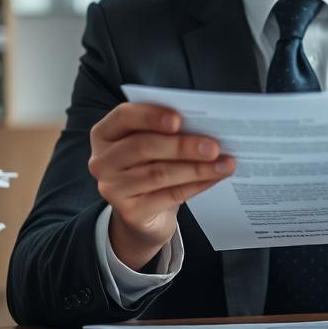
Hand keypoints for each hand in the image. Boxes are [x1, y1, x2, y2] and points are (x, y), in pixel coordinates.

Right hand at [88, 102, 234, 270]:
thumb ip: (168, 131)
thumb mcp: (153, 144)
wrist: (144, 211)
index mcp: (105, 133)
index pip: (123, 117)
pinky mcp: (130, 212)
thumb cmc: (151, 164)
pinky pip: (168, 195)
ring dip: (196, 168)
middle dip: (182, 145)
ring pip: (158, 174)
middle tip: (214, 146)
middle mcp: (102, 160)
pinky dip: (196, 185)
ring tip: (225, 164)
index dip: (151, 116)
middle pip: (143, 147)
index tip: (179, 120)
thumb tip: (208, 125)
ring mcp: (112, 188)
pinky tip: (215, 178)